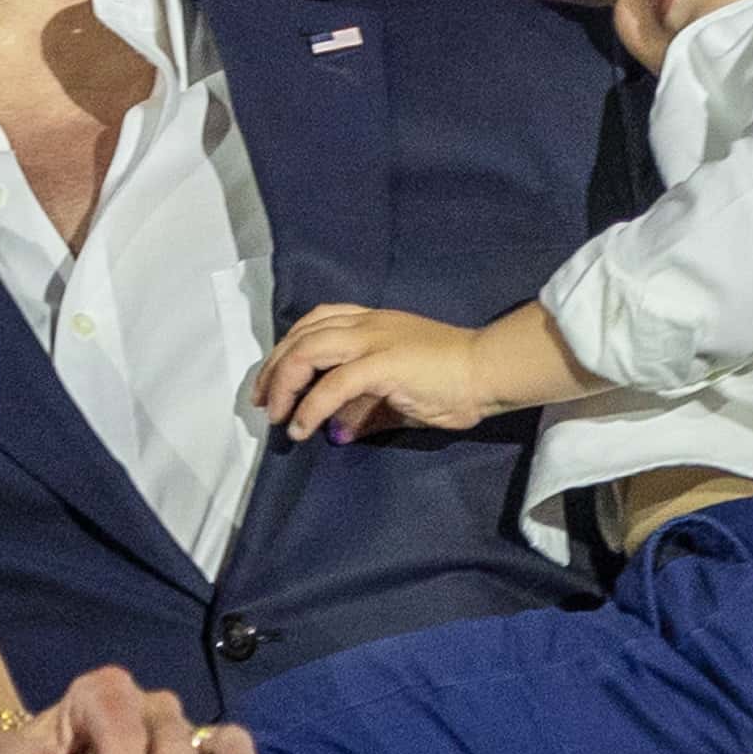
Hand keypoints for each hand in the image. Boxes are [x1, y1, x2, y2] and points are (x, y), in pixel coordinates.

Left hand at [249, 303, 575, 444]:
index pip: (315, 322)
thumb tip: (337, 432)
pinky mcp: (384, 363)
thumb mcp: (398, 395)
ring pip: (309, 351)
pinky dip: (311, 406)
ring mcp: (374, 339)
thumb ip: (365, 409)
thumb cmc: (453, 381)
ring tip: (277, 416)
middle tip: (263, 403)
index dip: (287, 349)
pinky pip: (334, 383)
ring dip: (284, 384)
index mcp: (371, 321)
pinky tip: (302, 428)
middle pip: (302, 335)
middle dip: (274, 369)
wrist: (489, 371)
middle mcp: (366, 323)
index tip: (273, 382)